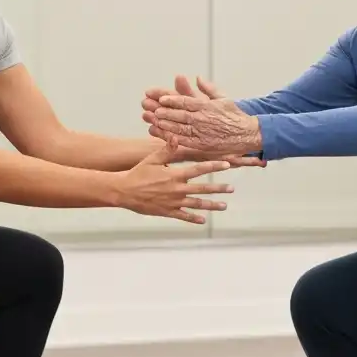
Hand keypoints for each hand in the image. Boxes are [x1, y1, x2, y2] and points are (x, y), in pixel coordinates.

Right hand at [111, 137, 235, 223]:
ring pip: (197, 204)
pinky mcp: (167, 212)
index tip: (227, 164)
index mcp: (175, 175)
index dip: (214, 166)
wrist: (124, 191)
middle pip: (203, 189)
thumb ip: (167, 149)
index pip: (199, 169)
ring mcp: (173, 202)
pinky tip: (203, 220)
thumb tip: (177, 137)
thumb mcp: (152, 159)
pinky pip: (183, 216)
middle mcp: (177, 189)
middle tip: (231, 189)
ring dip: (211, 205)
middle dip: (219, 189)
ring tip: (224, 206)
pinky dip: (193, 218)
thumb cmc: (138, 173)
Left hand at [143, 92, 262, 155]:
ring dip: (165, 125)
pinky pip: (184, 141)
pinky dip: (172, 138)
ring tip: (153, 121)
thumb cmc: (234, 116)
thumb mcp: (223, 98)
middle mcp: (202, 119)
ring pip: (179, 128)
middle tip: (151, 109)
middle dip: (164, 112)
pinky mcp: (202, 145)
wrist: (247, 134)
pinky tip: (163, 135)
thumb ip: (209, 88)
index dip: (172, 99)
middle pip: (179, 114)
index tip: (161, 98)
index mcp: (206, 106)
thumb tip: (198, 78)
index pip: (186, 101)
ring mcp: (201, 133)